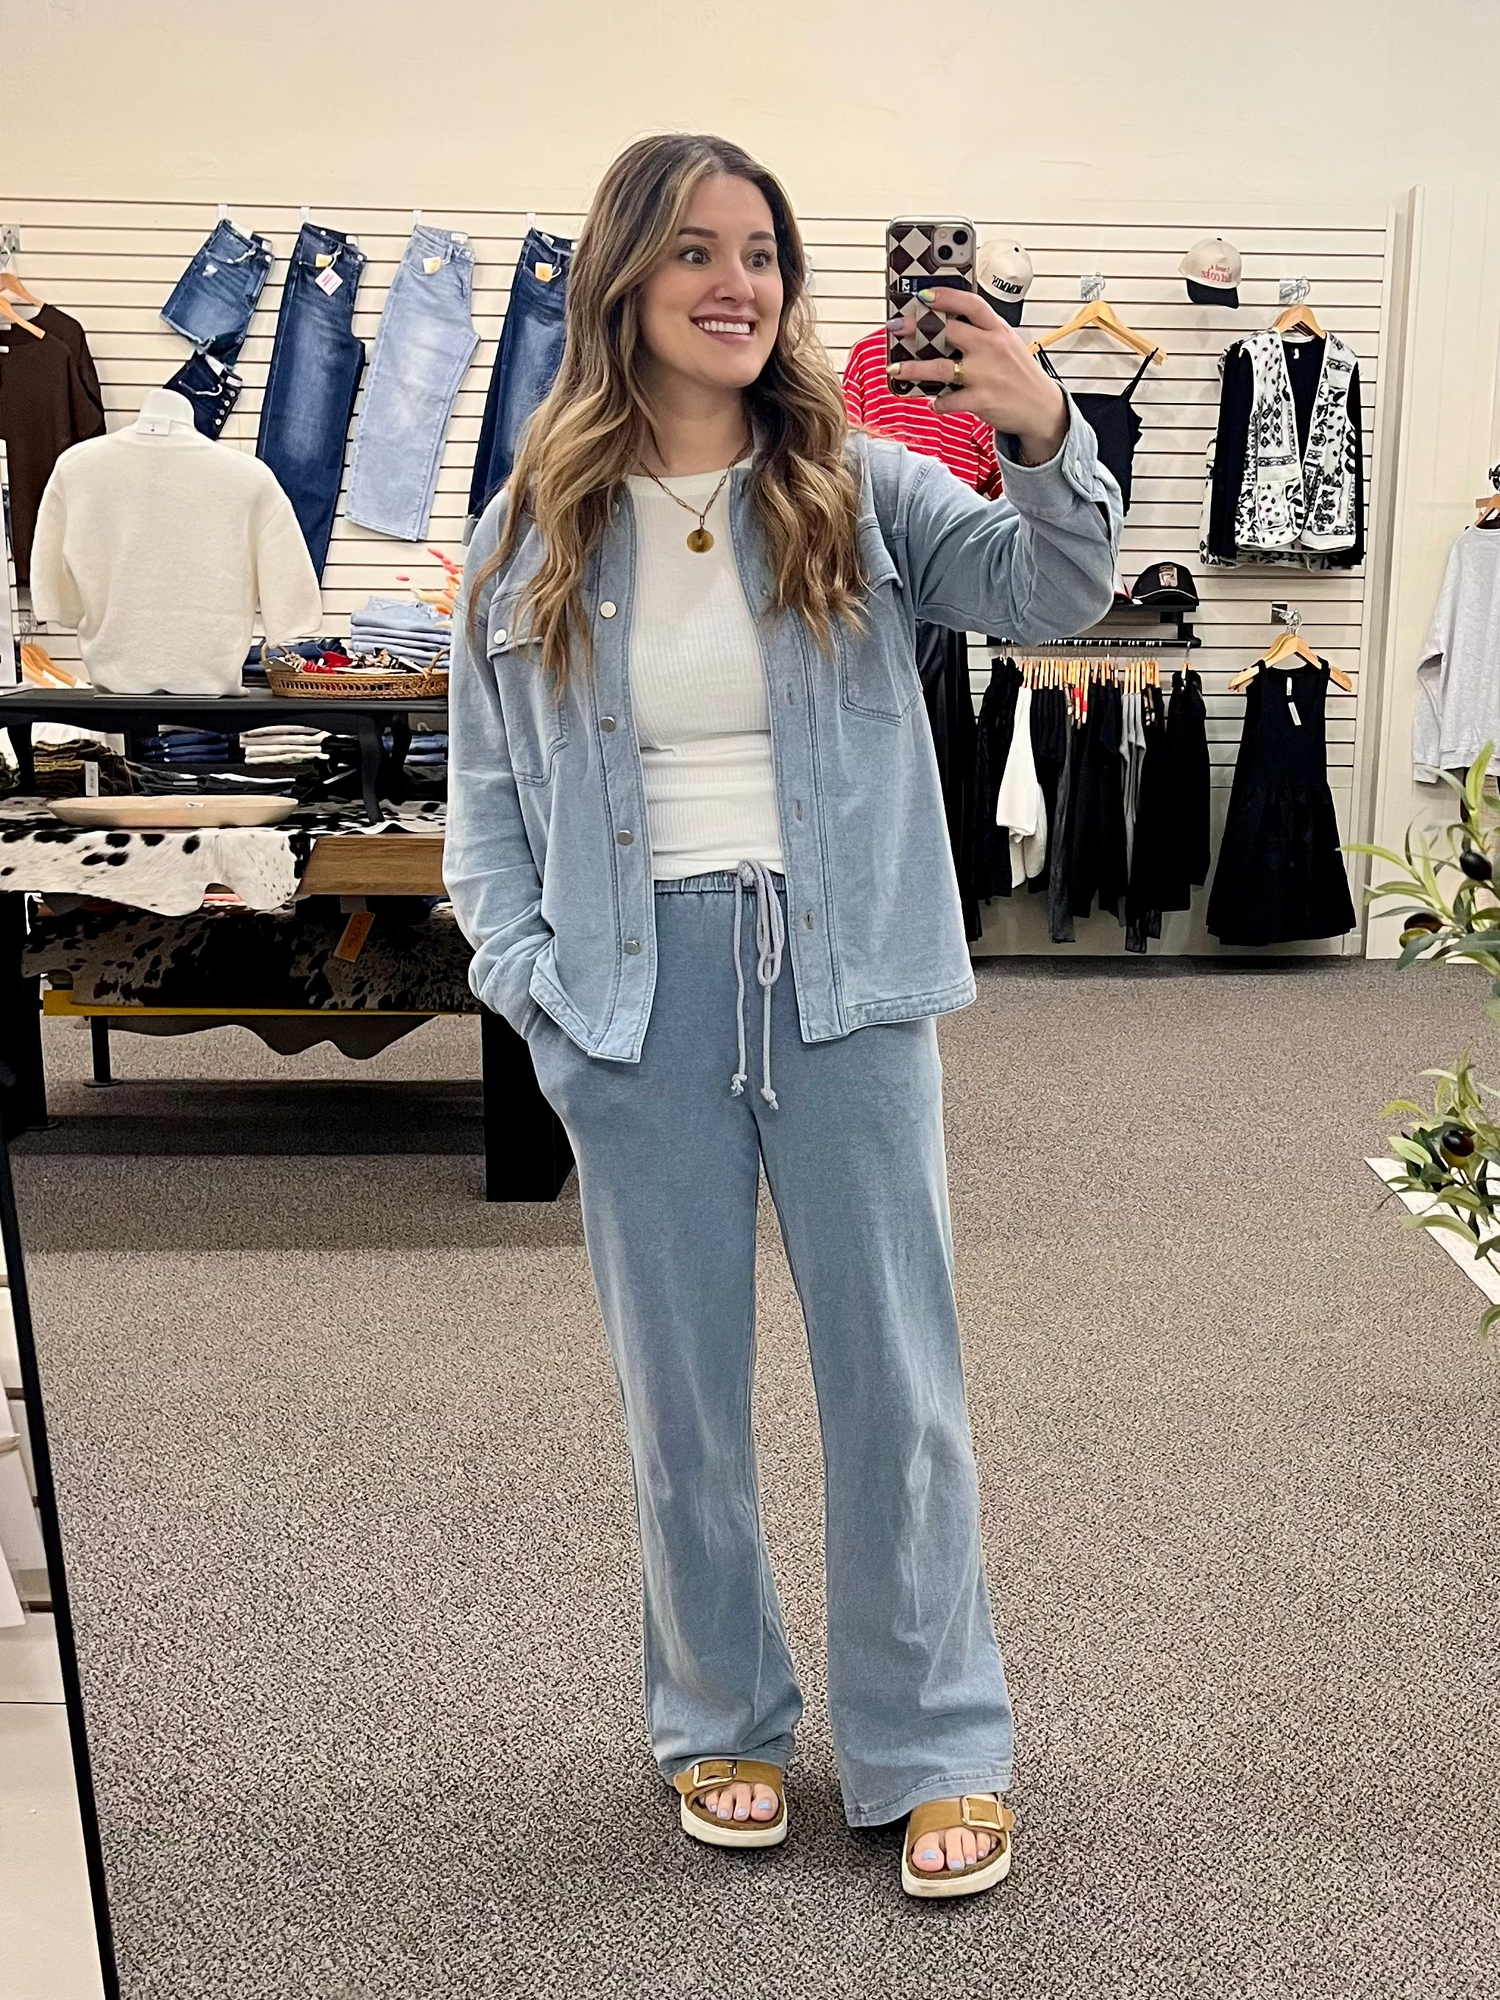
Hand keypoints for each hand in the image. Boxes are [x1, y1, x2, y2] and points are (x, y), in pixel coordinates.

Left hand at [887, 287, 1067, 464]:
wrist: (1042, 408)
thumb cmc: (1020, 375)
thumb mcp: (1007, 344)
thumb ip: (982, 333)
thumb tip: (947, 326)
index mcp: (998, 330)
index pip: (971, 304)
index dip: (946, 296)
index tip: (925, 294)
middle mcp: (990, 348)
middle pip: (949, 331)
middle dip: (917, 328)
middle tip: (897, 327)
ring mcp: (985, 374)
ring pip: (940, 368)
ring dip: (913, 369)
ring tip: (895, 369)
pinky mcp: (981, 400)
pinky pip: (949, 401)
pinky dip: (937, 403)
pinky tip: (933, 402)